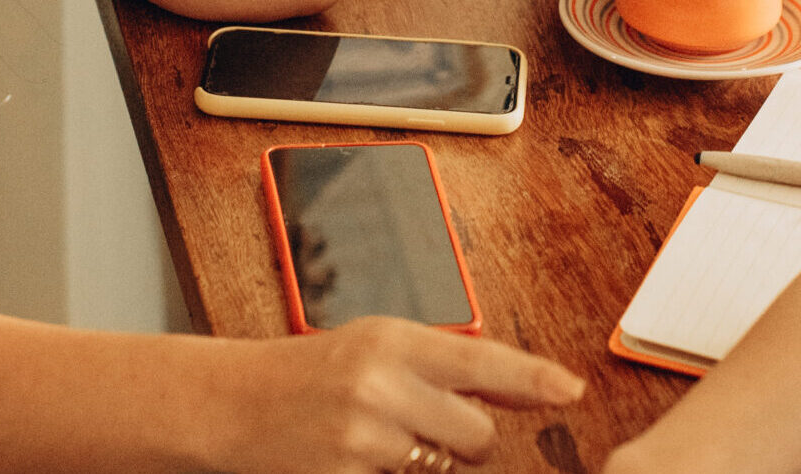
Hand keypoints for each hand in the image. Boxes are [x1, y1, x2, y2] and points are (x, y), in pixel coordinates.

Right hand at [209, 317, 583, 473]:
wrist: (230, 405)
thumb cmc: (306, 373)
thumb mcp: (372, 346)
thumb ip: (436, 362)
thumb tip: (512, 383)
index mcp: (392, 340)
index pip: (484, 361)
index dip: (534, 379)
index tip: (571, 389)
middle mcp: (381, 385)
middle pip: (478, 432)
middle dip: (465, 439)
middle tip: (422, 427)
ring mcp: (364, 439)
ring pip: (447, 467)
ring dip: (432, 463)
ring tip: (384, 441)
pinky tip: (360, 459)